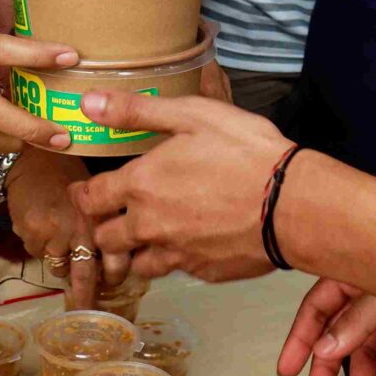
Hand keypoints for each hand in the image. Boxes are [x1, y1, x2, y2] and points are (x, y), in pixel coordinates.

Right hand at [7, 149, 128, 309]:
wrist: (32, 157)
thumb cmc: (67, 173)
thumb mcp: (93, 198)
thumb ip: (101, 225)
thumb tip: (106, 261)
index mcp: (102, 217)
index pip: (114, 258)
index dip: (113, 275)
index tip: (111, 284)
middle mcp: (80, 227)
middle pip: (85, 274)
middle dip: (85, 295)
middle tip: (85, 308)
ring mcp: (54, 233)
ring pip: (57, 266)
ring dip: (59, 262)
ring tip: (57, 242)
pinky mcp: (31, 233)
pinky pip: (36, 253)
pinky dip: (39, 247)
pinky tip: (39, 227)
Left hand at [68, 92, 296, 282]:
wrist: (292, 204)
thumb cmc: (245, 153)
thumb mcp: (192, 116)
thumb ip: (136, 111)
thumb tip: (87, 103)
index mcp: (141, 186)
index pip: (91, 200)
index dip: (83, 197)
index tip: (84, 193)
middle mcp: (149, 226)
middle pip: (105, 240)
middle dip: (105, 228)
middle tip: (114, 216)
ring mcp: (176, 254)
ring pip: (137, 263)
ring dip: (136, 250)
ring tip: (149, 235)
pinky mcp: (203, 272)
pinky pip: (175, 270)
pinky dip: (174, 259)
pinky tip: (189, 243)